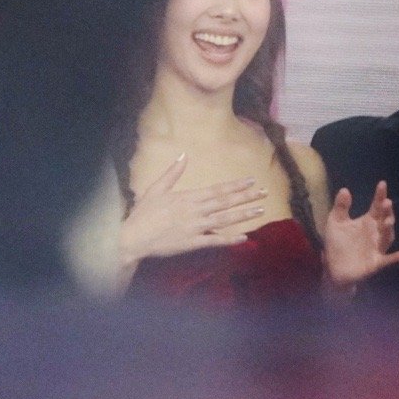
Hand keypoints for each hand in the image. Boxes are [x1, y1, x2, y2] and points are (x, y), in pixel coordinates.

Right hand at [118, 155, 266, 273]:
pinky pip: (215, 241)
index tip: (252, 180)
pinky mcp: (193, 243)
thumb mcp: (156, 189)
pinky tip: (244, 237)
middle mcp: (196, 211)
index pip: (218, 190)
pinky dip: (230, 239)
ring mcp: (196, 227)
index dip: (236, 186)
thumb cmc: (143, 213)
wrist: (134, 238)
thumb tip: (184, 155)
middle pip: (226, 202)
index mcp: (188, 197)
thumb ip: (172, 173)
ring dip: (244, 215)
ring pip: (225, 220)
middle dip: (246, 197)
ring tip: (260, 210)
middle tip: (264, 192)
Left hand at [321, 180, 398, 287]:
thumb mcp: (335, 223)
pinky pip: (387, 260)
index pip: (376, 206)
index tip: (382, 184)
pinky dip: (395, 258)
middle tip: (386, 203)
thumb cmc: (337, 243)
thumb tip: (344, 189)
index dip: (380, 195)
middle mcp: (376, 232)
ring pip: (387, 237)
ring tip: (388, 222)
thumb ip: (341, 207)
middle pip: (385, 220)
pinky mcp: (376, 262)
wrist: (333, 268)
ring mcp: (377, 247)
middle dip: (387, 212)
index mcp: (368, 221)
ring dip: (389, 230)